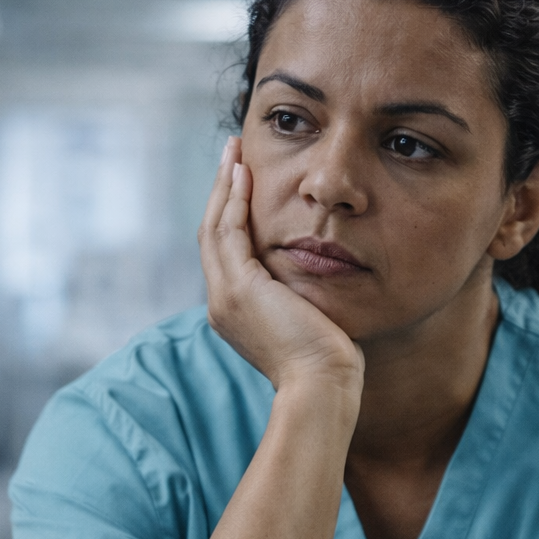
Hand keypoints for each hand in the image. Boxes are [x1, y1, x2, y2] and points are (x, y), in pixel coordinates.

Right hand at [199, 138, 363, 392]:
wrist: (322, 386)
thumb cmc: (327, 362)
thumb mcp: (307, 318)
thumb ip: (299, 294)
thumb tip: (316, 274)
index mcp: (234, 310)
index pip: (225, 251)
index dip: (231, 212)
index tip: (243, 180)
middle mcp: (220, 302)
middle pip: (211, 233)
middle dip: (222, 190)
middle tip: (232, 153)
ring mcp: (225, 296)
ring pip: (215, 227)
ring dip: (225, 186)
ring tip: (234, 152)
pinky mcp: (239, 290)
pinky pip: (229, 232)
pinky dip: (235, 201)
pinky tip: (246, 175)